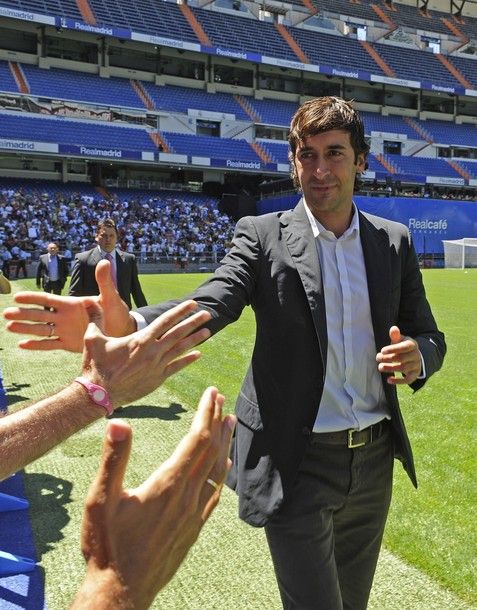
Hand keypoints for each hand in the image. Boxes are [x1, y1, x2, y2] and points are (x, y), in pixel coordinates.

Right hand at [4, 261, 134, 351]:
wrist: (122, 330)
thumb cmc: (116, 311)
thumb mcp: (111, 296)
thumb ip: (104, 282)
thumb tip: (104, 261)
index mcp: (72, 304)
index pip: (48, 300)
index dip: (33, 298)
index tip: (17, 297)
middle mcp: (64, 316)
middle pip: (40, 315)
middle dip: (23, 314)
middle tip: (6, 314)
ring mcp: (65, 330)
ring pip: (41, 329)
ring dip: (25, 328)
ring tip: (9, 328)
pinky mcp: (68, 343)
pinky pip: (50, 344)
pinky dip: (37, 345)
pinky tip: (22, 345)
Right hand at [72, 387, 235, 609]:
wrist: (121, 593)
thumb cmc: (107, 546)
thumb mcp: (101, 499)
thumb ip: (113, 459)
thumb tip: (120, 422)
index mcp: (169, 484)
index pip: (196, 439)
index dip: (206, 413)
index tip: (212, 392)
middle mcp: (188, 497)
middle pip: (211, 450)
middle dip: (217, 420)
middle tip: (221, 396)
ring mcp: (194, 514)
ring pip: (217, 470)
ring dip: (224, 442)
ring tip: (230, 421)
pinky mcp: (194, 528)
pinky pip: (215, 492)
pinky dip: (222, 472)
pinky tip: (225, 464)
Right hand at [80, 300, 211, 405]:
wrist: (98, 395)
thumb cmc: (95, 366)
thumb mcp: (92, 338)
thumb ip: (95, 318)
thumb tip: (86, 300)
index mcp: (141, 339)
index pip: (166, 321)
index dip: (181, 311)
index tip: (193, 304)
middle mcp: (153, 351)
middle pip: (178, 333)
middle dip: (194, 322)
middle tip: (207, 314)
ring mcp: (157, 366)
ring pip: (181, 349)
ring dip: (195, 340)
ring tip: (208, 332)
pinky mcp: (157, 379)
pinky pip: (176, 367)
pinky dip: (187, 360)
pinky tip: (198, 354)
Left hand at [376, 325, 421, 384]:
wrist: (413, 356)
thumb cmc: (402, 347)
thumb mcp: (399, 340)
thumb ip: (395, 336)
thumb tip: (393, 329)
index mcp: (412, 345)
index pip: (404, 347)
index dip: (393, 349)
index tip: (382, 351)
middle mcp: (416, 355)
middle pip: (402, 358)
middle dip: (388, 359)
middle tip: (377, 358)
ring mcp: (416, 365)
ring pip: (403, 368)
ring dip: (391, 368)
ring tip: (380, 367)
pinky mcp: (415, 374)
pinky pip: (408, 380)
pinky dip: (399, 381)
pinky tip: (389, 380)